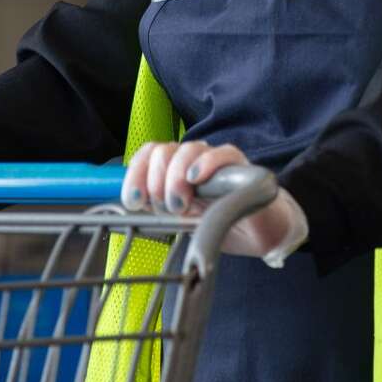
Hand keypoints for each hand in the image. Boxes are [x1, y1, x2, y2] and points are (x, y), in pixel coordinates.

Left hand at [121, 140, 305, 261]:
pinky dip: (206, 163)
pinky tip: (196, 178)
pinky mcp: (240, 165)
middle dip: (157, 182)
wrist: (254, 232)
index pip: (147, 155)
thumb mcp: (176, 220)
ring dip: (176, 178)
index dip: (135, 174)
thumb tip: (126, 206)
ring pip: (187, 150)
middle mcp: (190, 160)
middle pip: (163, 151)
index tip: (134, 200)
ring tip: (181, 205)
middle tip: (168, 208)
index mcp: (172, 170)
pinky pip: (222, 153)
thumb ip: (153, 210)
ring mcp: (214, 160)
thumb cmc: (215, 223)